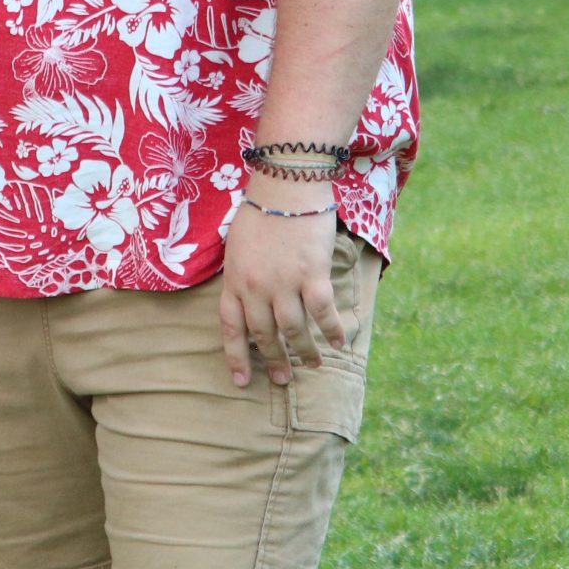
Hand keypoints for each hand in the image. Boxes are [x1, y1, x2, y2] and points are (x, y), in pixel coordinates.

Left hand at [216, 186, 344, 388]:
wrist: (284, 187)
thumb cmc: (259, 213)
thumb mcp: (236, 248)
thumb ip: (241, 277)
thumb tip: (248, 302)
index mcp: (233, 280)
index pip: (230, 327)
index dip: (235, 356)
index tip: (239, 381)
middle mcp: (255, 287)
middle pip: (263, 334)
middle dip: (273, 360)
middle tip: (282, 379)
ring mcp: (283, 283)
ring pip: (294, 330)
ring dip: (305, 351)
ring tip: (313, 365)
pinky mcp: (310, 275)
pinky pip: (322, 312)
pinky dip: (331, 330)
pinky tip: (338, 342)